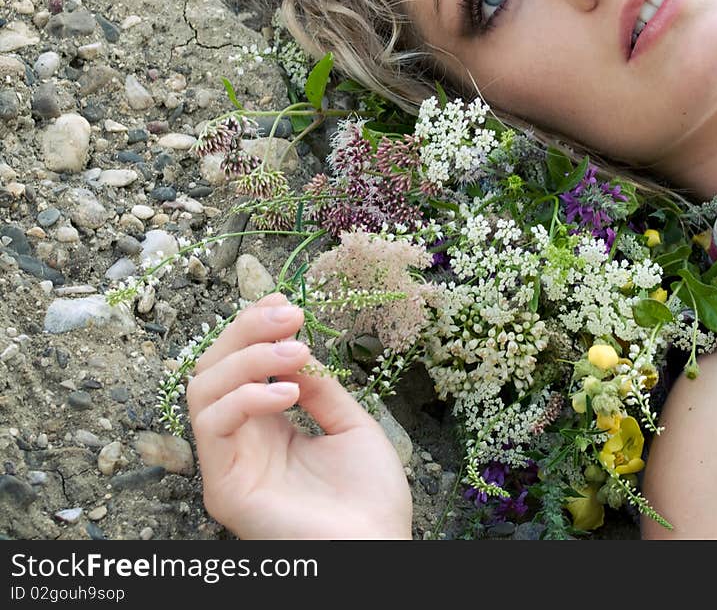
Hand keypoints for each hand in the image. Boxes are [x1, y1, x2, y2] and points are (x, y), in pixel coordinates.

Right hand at [186, 292, 412, 539]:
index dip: (253, 326)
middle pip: (212, 367)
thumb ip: (320, 386)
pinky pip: (213, 425)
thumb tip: (296, 348)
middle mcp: (241, 441)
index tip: (285, 301)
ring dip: (247, 357)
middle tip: (290, 315)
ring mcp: (229, 464)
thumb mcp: (349, 424)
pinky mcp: (223, 487)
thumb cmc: (370, 498)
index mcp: (266, 427)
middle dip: (246, 329)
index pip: (238, 364)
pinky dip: (247, 395)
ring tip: (296, 350)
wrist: (380, 548)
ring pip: (202, 388)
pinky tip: (288, 391)